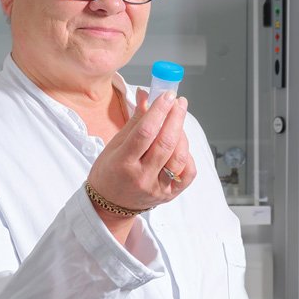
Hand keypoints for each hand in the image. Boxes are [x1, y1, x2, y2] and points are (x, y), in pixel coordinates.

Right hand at [86, 89, 195, 216]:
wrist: (109, 204)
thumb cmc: (109, 172)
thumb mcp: (114, 145)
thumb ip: (135, 121)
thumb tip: (146, 94)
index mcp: (123, 163)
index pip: (145, 132)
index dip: (159, 111)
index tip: (167, 95)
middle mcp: (141, 177)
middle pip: (165, 143)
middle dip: (175, 117)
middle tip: (179, 102)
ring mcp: (157, 188)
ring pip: (179, 157)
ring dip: (182, 134)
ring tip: (178, 123)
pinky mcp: (169, 195)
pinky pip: (187, 174)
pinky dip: (188, 156)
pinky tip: (181, 146)